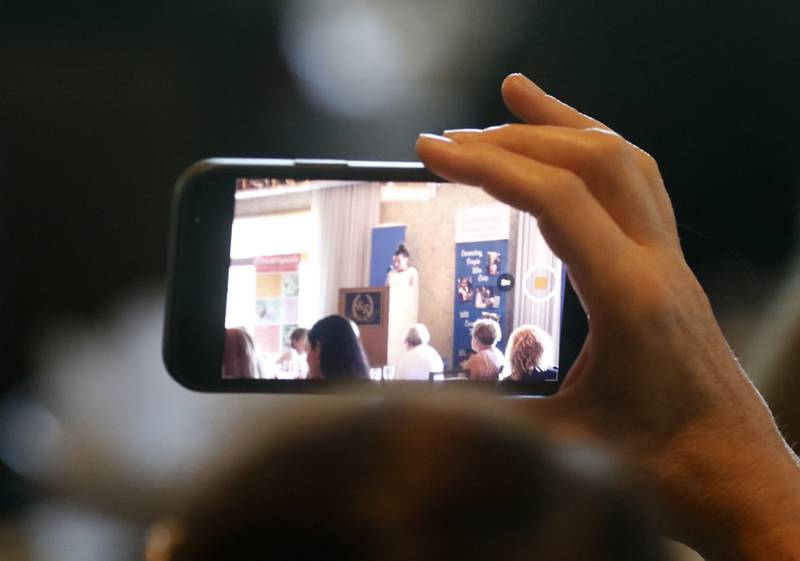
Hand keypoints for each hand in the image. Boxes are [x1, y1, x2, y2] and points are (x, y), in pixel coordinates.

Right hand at [417, 74, 799, 559]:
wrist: (739, 476)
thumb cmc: (668, 468)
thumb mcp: (566, 446)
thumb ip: (488, 424)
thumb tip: (411, 413)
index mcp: (629, 298)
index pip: (555, 201)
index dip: (487, 166)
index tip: (432, 151)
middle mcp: (657, 265)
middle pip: (592, 162)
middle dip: (514, 137)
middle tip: (451, 136)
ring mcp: (670, 262)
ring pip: (626, 161)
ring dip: (565, 123)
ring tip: (515, 98)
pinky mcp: (671, 269)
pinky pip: (640, 186)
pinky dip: (597, 152)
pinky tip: (569, 148)